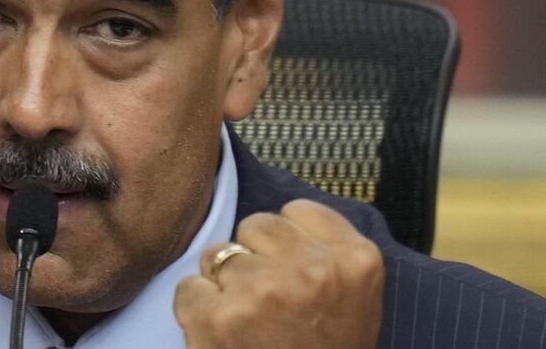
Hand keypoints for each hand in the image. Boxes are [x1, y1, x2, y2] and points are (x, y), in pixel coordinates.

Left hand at [173, 199, 383, 348]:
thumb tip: (282, 219)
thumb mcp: (356, 299)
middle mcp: (312, 270)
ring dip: (224, 283)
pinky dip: (197, 310)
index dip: (287, 242)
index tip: (291, 269)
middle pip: (256, 225)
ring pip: (217, 254)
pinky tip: (221, 333)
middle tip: (269, 300)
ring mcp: (263, 291)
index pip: (298, 212)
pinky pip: (189, 288)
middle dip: (254, 256)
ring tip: (247, 320)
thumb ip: (328, 252)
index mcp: (356, 261)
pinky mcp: (219, 317)